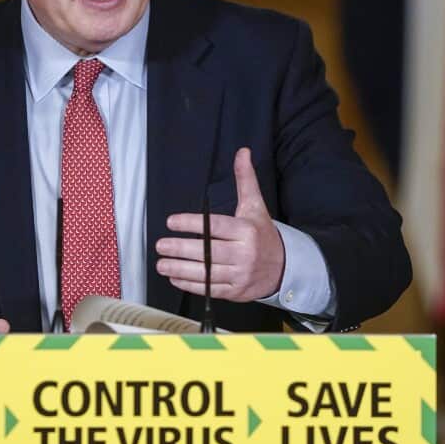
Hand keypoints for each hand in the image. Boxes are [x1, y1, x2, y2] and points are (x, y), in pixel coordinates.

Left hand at [156, 147, 285, 301]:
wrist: (284, 267)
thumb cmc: (262, 233)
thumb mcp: (255, 205)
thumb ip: (245, 180)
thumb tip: (242, 152)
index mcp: (247, 231)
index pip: (215, 226)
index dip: (191, 224)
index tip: (171, 221)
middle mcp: (244, 253)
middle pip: (207, 252)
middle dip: (180, 249)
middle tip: (160, 245)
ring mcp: (240, 275)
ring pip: (206, 273)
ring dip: (180, 269)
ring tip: (161, 263)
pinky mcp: (236, 291)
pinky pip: (210, 289)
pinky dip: (190, 284)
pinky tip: (175, 277)